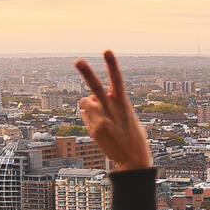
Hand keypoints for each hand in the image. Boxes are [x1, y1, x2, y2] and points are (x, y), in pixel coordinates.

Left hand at [75, 51, 152, 171]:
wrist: (132, 159)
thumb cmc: (131, 135)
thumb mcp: (126, 115)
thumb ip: (109, 103)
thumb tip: (88, 99)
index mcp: (123, 103)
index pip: (117, 79)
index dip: (112, 64)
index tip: (107, 50)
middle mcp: (111, 110)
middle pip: (96, 87)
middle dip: (87, 73)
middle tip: (78, 61)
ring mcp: (101, 120)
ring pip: (85, 101)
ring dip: (88, 103)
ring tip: (99, 113)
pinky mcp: (93, 129)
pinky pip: (84, 115)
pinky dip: (88, 117)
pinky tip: (100, 127)